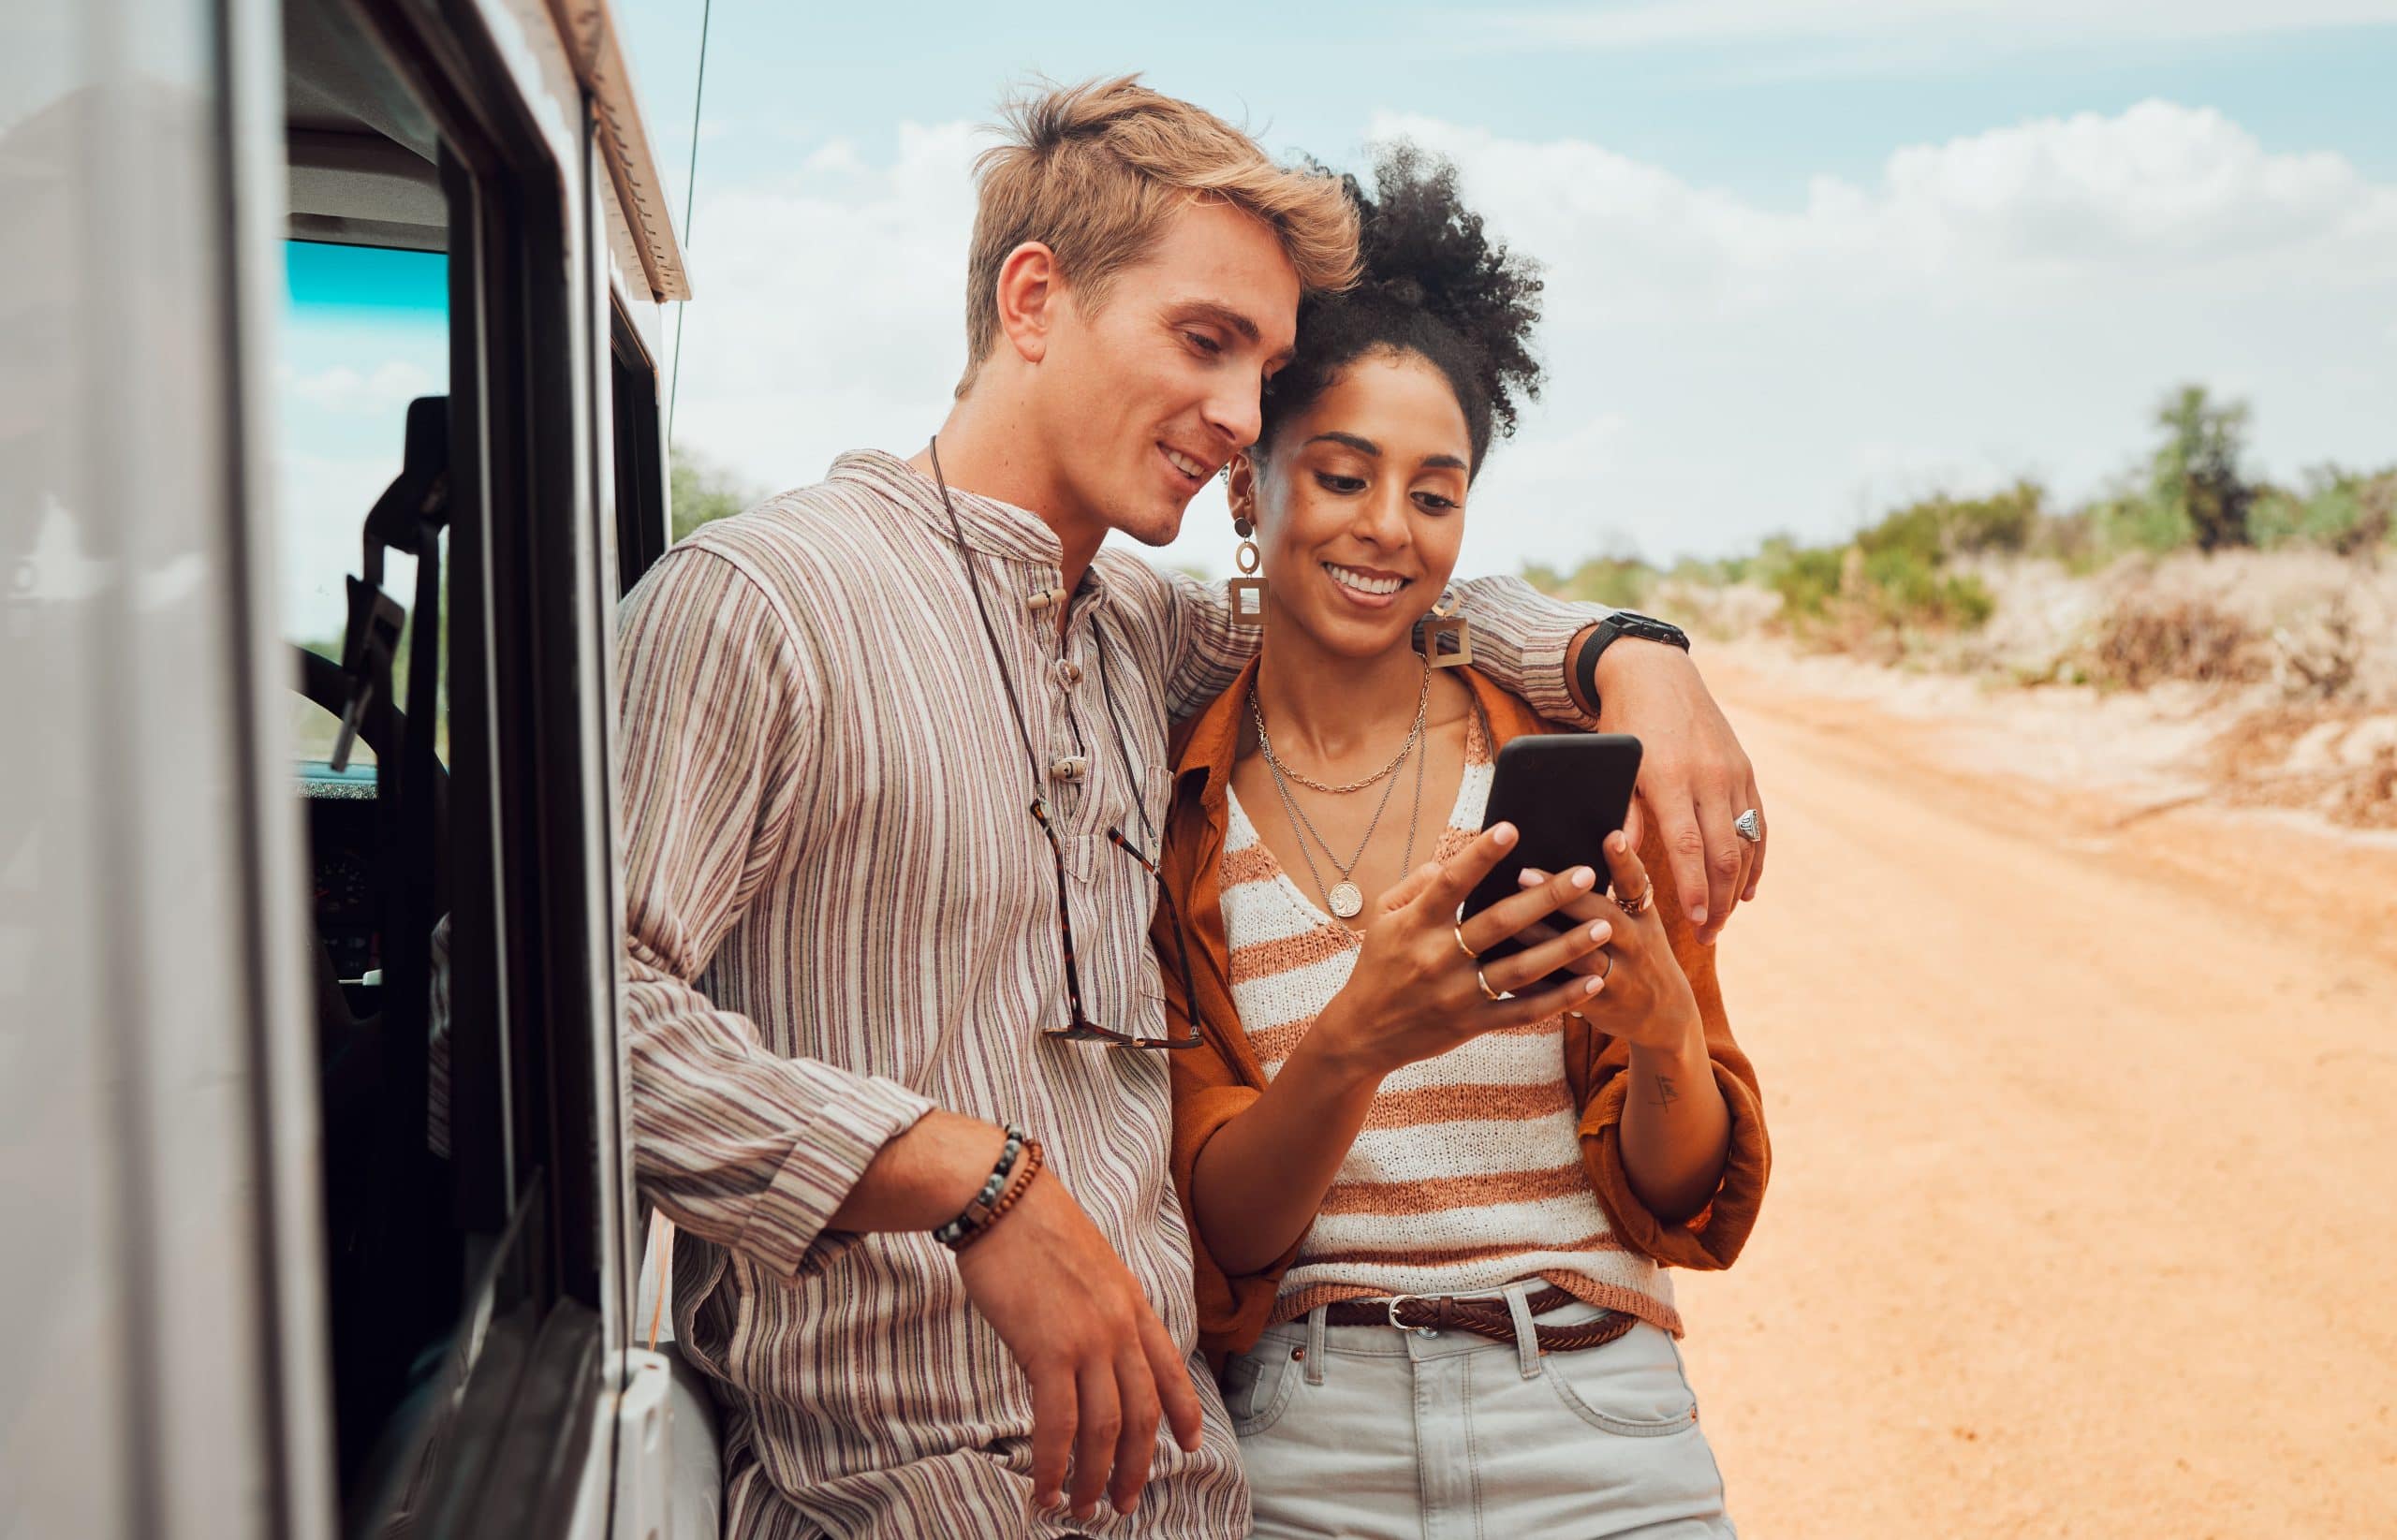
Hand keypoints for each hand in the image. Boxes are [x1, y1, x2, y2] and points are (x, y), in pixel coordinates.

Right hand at [954, 1168, 1205, 1523]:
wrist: (1004, 1198)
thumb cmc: (1034, 1226)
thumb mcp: (1089, 1264)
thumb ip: (1100, 1306)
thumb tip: (1088, 1345)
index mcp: (1133, 1303)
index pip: (1170, 1369)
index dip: (1184, 1413)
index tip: (1192, 1446)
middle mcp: (1120, 1327)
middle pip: (1142, 1414)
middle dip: (1137, 1467)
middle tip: (1125, 1503)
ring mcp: (1089, 1339)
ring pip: (1106, 1429)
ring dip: (1096, 1478)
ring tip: (1082, 1509)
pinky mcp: (1049, 1349)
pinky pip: (1058, 1425)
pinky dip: (1054, 1464)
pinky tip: (1044, 1489)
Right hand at [1312, 823, 1612, 1079]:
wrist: (1362, 1034)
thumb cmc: (1377, 966)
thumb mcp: (1382, 918)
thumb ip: (1415, 885)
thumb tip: (1448, 862)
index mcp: (1414, 925)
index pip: (1451, 882)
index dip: (1481, 855)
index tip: (1512, 828)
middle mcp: (1437, 958)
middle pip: (1500, 922)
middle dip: (1547, 897)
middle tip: (1585, 874)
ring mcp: (1457, 994)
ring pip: (1521, 969)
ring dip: (1566, 947)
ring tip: (1602, 927)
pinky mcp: (1472, 1024)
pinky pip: (1524, 1011)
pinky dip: (1560, 998)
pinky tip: (1592, 981)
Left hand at [1516, 833, 1701, 1052]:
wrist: (1664, 1014)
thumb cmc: (1639, 953)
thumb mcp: (1641, 921)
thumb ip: (1615, 890)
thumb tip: (1575, 852)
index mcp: (1642, 916)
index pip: (1635, 884)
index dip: (1625, 860)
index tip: (1611, 835)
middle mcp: (1635, 944)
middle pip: (1600, 916)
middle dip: (1562, 896)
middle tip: (1523, 872)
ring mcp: (1620, 977)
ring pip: (1578, 956)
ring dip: (1541, 937)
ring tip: (1505, 917)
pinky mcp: (1601, 1006)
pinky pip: (1561, 993)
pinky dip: (1532, 981)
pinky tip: (1500, 965)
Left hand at [1591, 639, 1765, 944]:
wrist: (1655, 673)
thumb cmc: (1623, 725)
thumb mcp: (1614, 766)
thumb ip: (1622, 813)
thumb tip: (1618, 862)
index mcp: (1669, 777)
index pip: (1687, 845)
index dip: (1694, 888)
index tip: (1695, 923)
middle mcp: (1708, 776)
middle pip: (1722, 852)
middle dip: (1718, 901)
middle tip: (1707, 937)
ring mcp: (1732, 774)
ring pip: (1744, 842)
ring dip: (1736, 887)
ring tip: (1723, 921)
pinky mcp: (1746, 770)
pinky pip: (1757, 824)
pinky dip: (1755, 860)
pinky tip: (1747, 889)